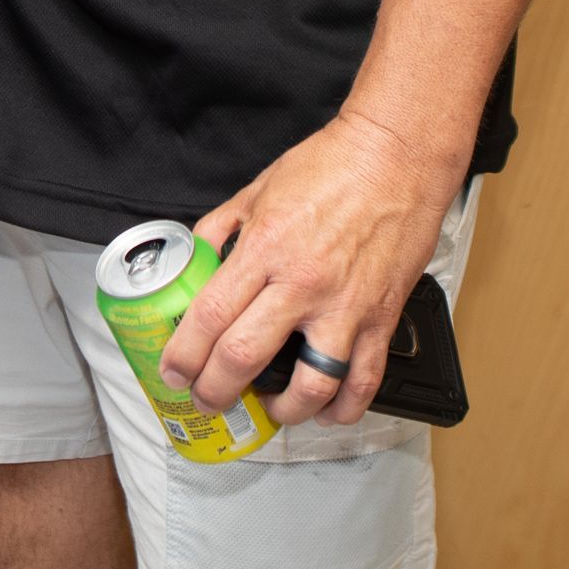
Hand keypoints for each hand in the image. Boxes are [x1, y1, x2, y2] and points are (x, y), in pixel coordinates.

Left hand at [155, 112, 456, 428]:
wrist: (395, 157)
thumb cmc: (330, 166)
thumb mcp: (256, 189)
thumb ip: (220, 228)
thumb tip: (194, 261)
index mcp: (265, 247)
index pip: (210, 315)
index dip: (184, 354)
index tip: (173, 372)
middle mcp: (302, 283)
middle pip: (244, 356)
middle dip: (215, 390)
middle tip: (207, 398)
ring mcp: (345, 306)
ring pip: (308, 385)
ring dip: (281, 410)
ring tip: (267, 408)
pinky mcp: (382, 318)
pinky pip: (363, 381)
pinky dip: (342, 409)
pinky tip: (324, 411)